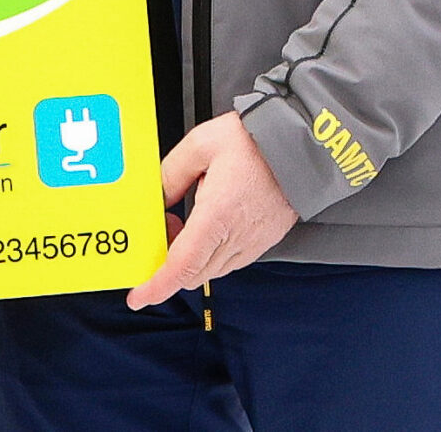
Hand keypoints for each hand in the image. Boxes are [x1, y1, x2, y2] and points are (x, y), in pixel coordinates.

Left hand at [126, 113, 297, 308]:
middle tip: (162, 228)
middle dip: (168, 263)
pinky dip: (210, 253)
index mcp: (217, 215)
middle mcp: (237, 237)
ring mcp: (252, 243)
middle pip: (193, 274)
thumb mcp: (200, 144)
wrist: (301, 148)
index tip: (139, 297)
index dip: (157, 286)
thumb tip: (158, 197)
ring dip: (190, 258)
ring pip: (211, 270)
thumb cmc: (256, 143)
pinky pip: (229, 261)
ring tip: (184, 221)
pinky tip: (207, 224)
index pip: (182, 265)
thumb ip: (171, 173)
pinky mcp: (263, 241)